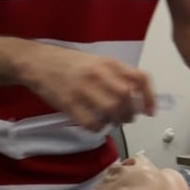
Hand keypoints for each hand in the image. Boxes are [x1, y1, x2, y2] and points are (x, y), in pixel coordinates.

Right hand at [24, 46, 154, 130]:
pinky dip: (98, 128)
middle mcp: (99, 74)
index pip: (139, 78)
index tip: (150, 111)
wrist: (38, 62)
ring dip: (116, 121)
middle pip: (127, 96)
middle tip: (128, 118)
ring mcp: (83, 88)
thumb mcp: (98, 62)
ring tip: (113, 122)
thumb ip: (117, 76)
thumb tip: (137, 98)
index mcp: (110, 63)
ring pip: (111, 109)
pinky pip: (90, 122)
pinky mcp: (68, 103)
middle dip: (131, 112)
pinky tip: (96, 125)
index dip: (149, 97)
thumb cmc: (71, 63)